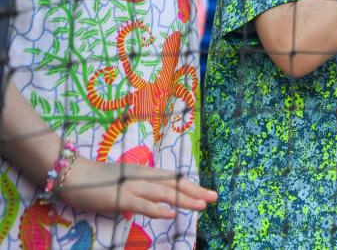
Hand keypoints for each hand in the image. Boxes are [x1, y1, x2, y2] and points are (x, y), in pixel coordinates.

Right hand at [60, 157, 216, 218]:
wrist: (73, 175)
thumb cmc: (98, 179)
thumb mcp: (126, 180)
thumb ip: (142, 187)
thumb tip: (156, 196)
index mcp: (145, 173)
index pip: (173, 179)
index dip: (191, 186)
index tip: (207, 193)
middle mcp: (143, 177)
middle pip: (174, 184)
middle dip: (195, 191)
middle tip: (214, 198)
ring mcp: (132, 187)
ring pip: (163, 193)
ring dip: (183, 199)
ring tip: (200, 206)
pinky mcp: (119, 198)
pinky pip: (141, 204)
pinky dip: (156, 209)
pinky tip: (169, 214)